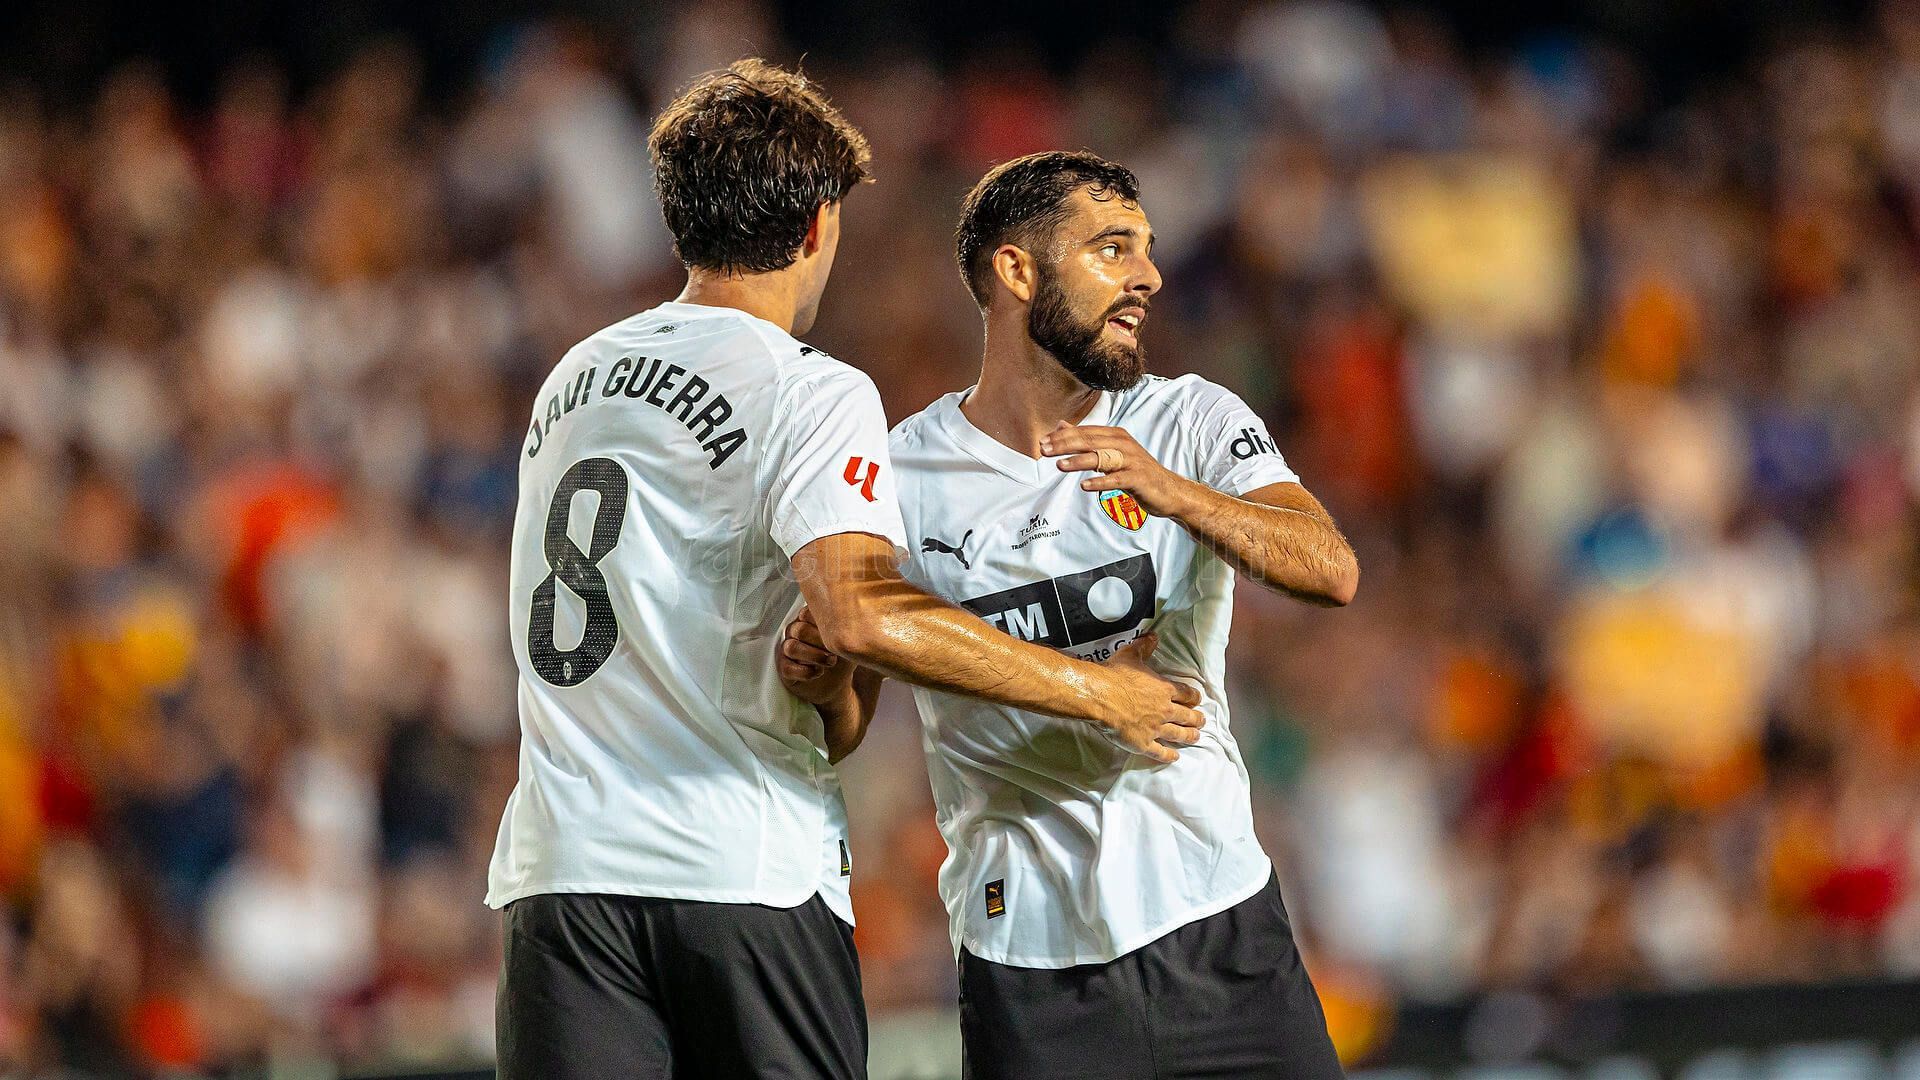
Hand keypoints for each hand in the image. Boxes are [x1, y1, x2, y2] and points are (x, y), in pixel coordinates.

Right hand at [777, 607, 853, 705]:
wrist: (838, 686)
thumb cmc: (843, 659)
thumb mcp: (850, 643)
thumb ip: (850, 629)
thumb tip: (860, 621)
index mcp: (809, 620)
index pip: (807, 612)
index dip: (821, 623)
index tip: (837, 634)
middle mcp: (795, 632)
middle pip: (798, 629)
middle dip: (819, 641)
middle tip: (835, 652)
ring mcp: (788, 650)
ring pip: (791, 647)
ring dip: (813, 655)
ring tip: (830, 662)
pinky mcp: (785, 668)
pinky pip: (787, 667)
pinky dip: (805, 671)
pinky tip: (818, 673)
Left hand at [1041, 422, 1195, 517]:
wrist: (1168, 491)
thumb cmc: (1136, 472)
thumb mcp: (1111, 454)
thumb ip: (1087, 440)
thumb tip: (1062, 426)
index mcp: (1115, 436)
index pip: (1085, 432)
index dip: (1063, 436)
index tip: (1043, 442)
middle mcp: (1123, 444)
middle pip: (1090, 441)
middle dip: (1065, 445)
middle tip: (1045, 450)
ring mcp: (1132, 460)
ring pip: (1102, 457)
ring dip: (1079, 461)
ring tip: (1060, 465)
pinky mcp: (1138, 478)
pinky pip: (1117, 479)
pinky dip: (1101, 482)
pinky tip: (1085, 485)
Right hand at [1096, 632, 1204, 764]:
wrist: (1102, 697)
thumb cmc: (1116, 675)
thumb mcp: (1131, 655)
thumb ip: (1144, 646)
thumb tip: (1153, 636)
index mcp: (1164, 689)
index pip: (1186, 694)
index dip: (1193, 697)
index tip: (1197, 699)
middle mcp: (1164, 710)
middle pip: (1187, 716)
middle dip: (1196, 718)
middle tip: (1202, 720)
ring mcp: (1155, 728)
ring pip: (1178, 734)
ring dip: (1189, 736)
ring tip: (1196, 737)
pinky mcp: (1144, 743)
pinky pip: (1160, 752)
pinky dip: (1169, 755)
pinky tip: (1175, 757)